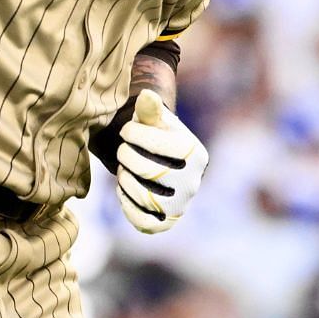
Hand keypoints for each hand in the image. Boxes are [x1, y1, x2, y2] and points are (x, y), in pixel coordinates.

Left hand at [114, 89, 207, 233]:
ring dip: (125, 180)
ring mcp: (181, 204)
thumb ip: (150, 109)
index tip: (127, 129)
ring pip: (146, 198)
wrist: (161, 164)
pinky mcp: (167, 222)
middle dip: (127, 157)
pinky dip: (128, 207)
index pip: (166, 145)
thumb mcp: (154, 121)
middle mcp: (194, 182)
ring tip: (122, 169)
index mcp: (196, 154)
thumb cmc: (155, 136)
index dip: (138, 135)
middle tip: (122, 149)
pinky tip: (123, 190)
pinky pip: (145, 223)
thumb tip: (146, 94)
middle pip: (152, 172)